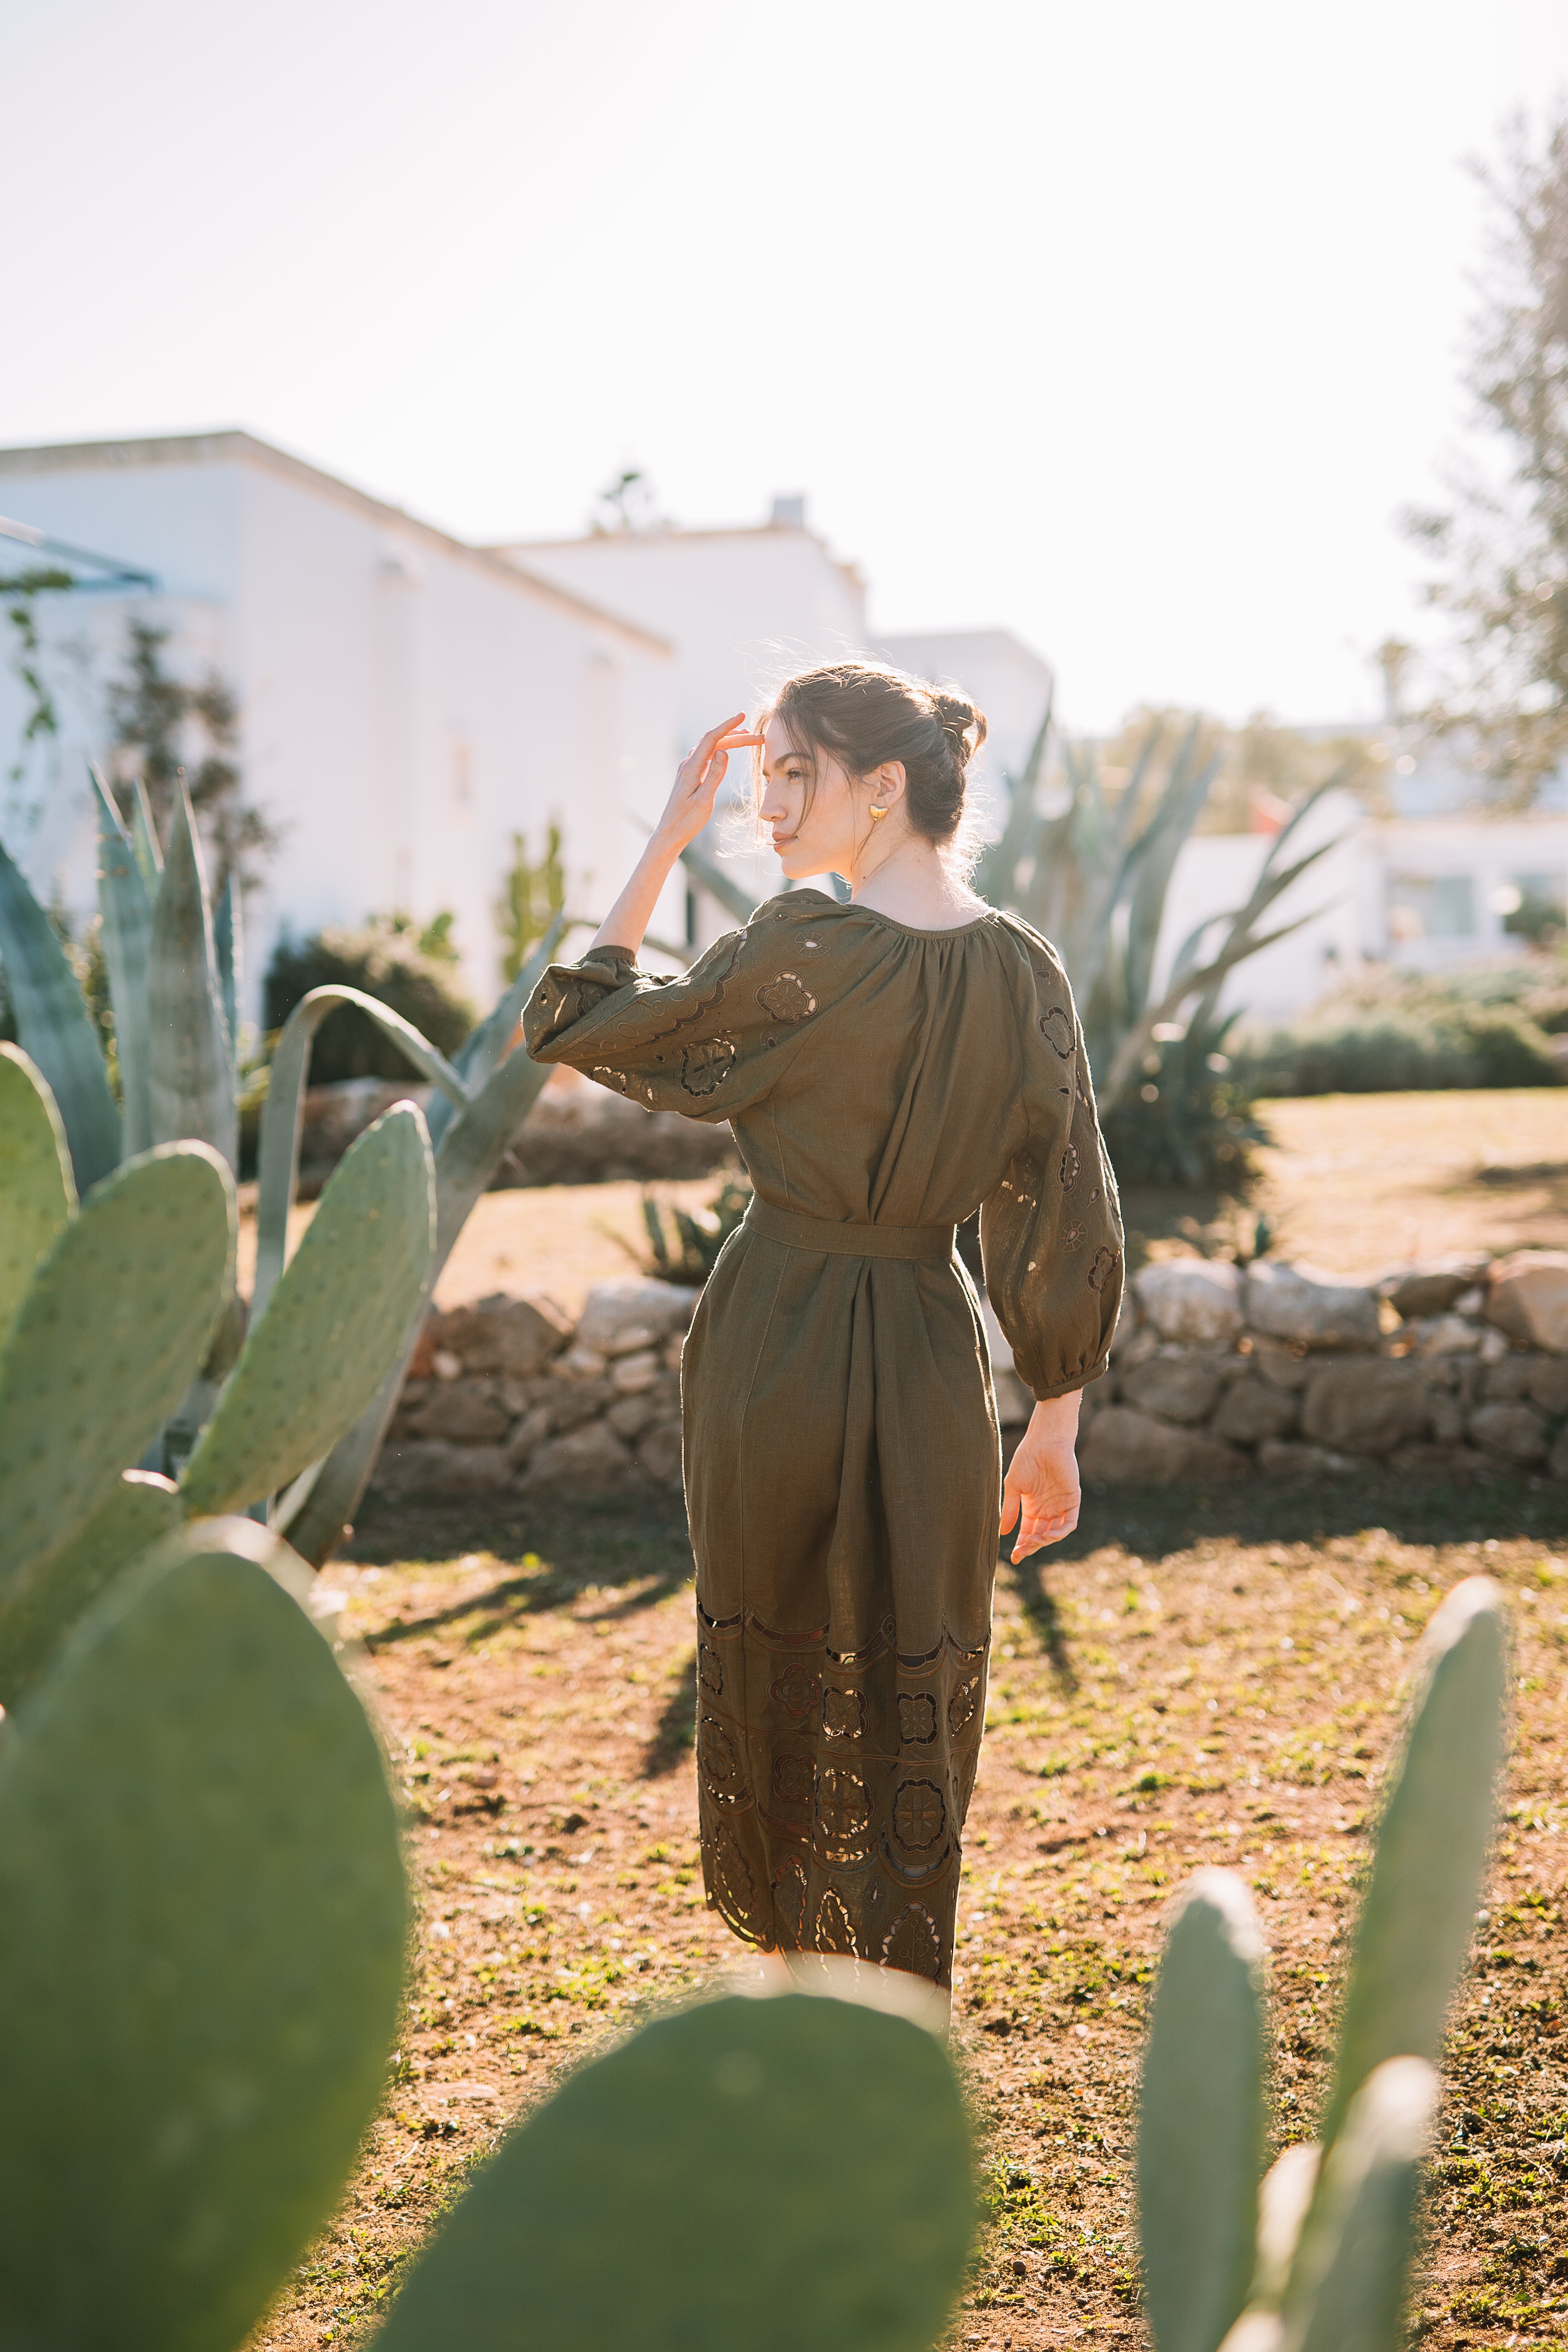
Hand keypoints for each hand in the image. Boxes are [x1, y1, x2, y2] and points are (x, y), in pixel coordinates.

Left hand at [654, 714, 761, 853]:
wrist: (670, 832)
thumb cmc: (687, 821)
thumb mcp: (704, 800)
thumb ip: (714, 775)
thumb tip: (724, 752)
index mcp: (692, 768)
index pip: (712, 739)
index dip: (728, 726)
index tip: (743, 715)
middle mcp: (688, 764)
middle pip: (714, 741)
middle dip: (736, 736)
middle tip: (759, 737)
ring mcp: (688, 768)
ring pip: (710, 747)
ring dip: (729, 740)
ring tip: (747, 738)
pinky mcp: (689, 774)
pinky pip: (707, 755)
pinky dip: (720, 749)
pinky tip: (728, 750)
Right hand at [1000, 1393, 1081, 1560]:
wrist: (1044, 1442)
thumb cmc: (1026, 1460)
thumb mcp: (1014, 1488)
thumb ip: (1010, 1510)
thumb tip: (1003, 1533)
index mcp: (1032, 1507)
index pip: (1027, 1532)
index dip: (1021, 1546)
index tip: (1013, 1558)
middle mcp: (1047, 1510)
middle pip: (1040, 1536)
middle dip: (1031, 1547)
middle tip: (1021, 1552)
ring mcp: (1060, 1506)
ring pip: (1055, 1533)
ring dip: (1044, 1541)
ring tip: (1032, 1541)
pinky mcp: (1072, 1501)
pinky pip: (1069, 1523)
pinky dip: (1060, 1533)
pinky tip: (1048, 1535)